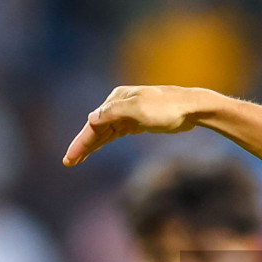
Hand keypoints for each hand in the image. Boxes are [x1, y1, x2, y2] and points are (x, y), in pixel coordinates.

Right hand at [63, 85, 214, 165]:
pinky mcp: (138, 122)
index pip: (93, 124)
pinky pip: (116, 132)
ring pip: (106, 131)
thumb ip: (113, 112)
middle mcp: (120, 104)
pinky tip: (98, 146)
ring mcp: (129, 113)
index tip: (69, 159)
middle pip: (97, 128)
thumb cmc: (167, 108)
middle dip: (83, 145)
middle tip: (68, 162)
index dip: (81, 142)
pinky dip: (106, 140)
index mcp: (117, 99)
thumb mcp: (138, 109)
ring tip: (78, 159)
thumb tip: (91, 118)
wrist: (193, 108)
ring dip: (93, 144)